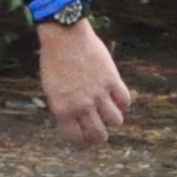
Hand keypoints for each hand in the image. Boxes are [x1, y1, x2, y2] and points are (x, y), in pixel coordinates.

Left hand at [38, 17, 132, 143]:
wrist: (64, 36)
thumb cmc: (54, 61)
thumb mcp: (52, 89)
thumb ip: (65, 107)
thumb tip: (80, 120)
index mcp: (62, 109)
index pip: (77, 137)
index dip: (83, 140)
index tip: (86, 137)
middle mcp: (81, 105)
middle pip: (99, 135)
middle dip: (100, 136)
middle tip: (100, 131)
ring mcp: (98, 93)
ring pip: (116, 120)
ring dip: (113, 119)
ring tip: (109, 112)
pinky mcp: (111, 80)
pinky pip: (125, 101)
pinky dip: (123, 103)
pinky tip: (117, 98)